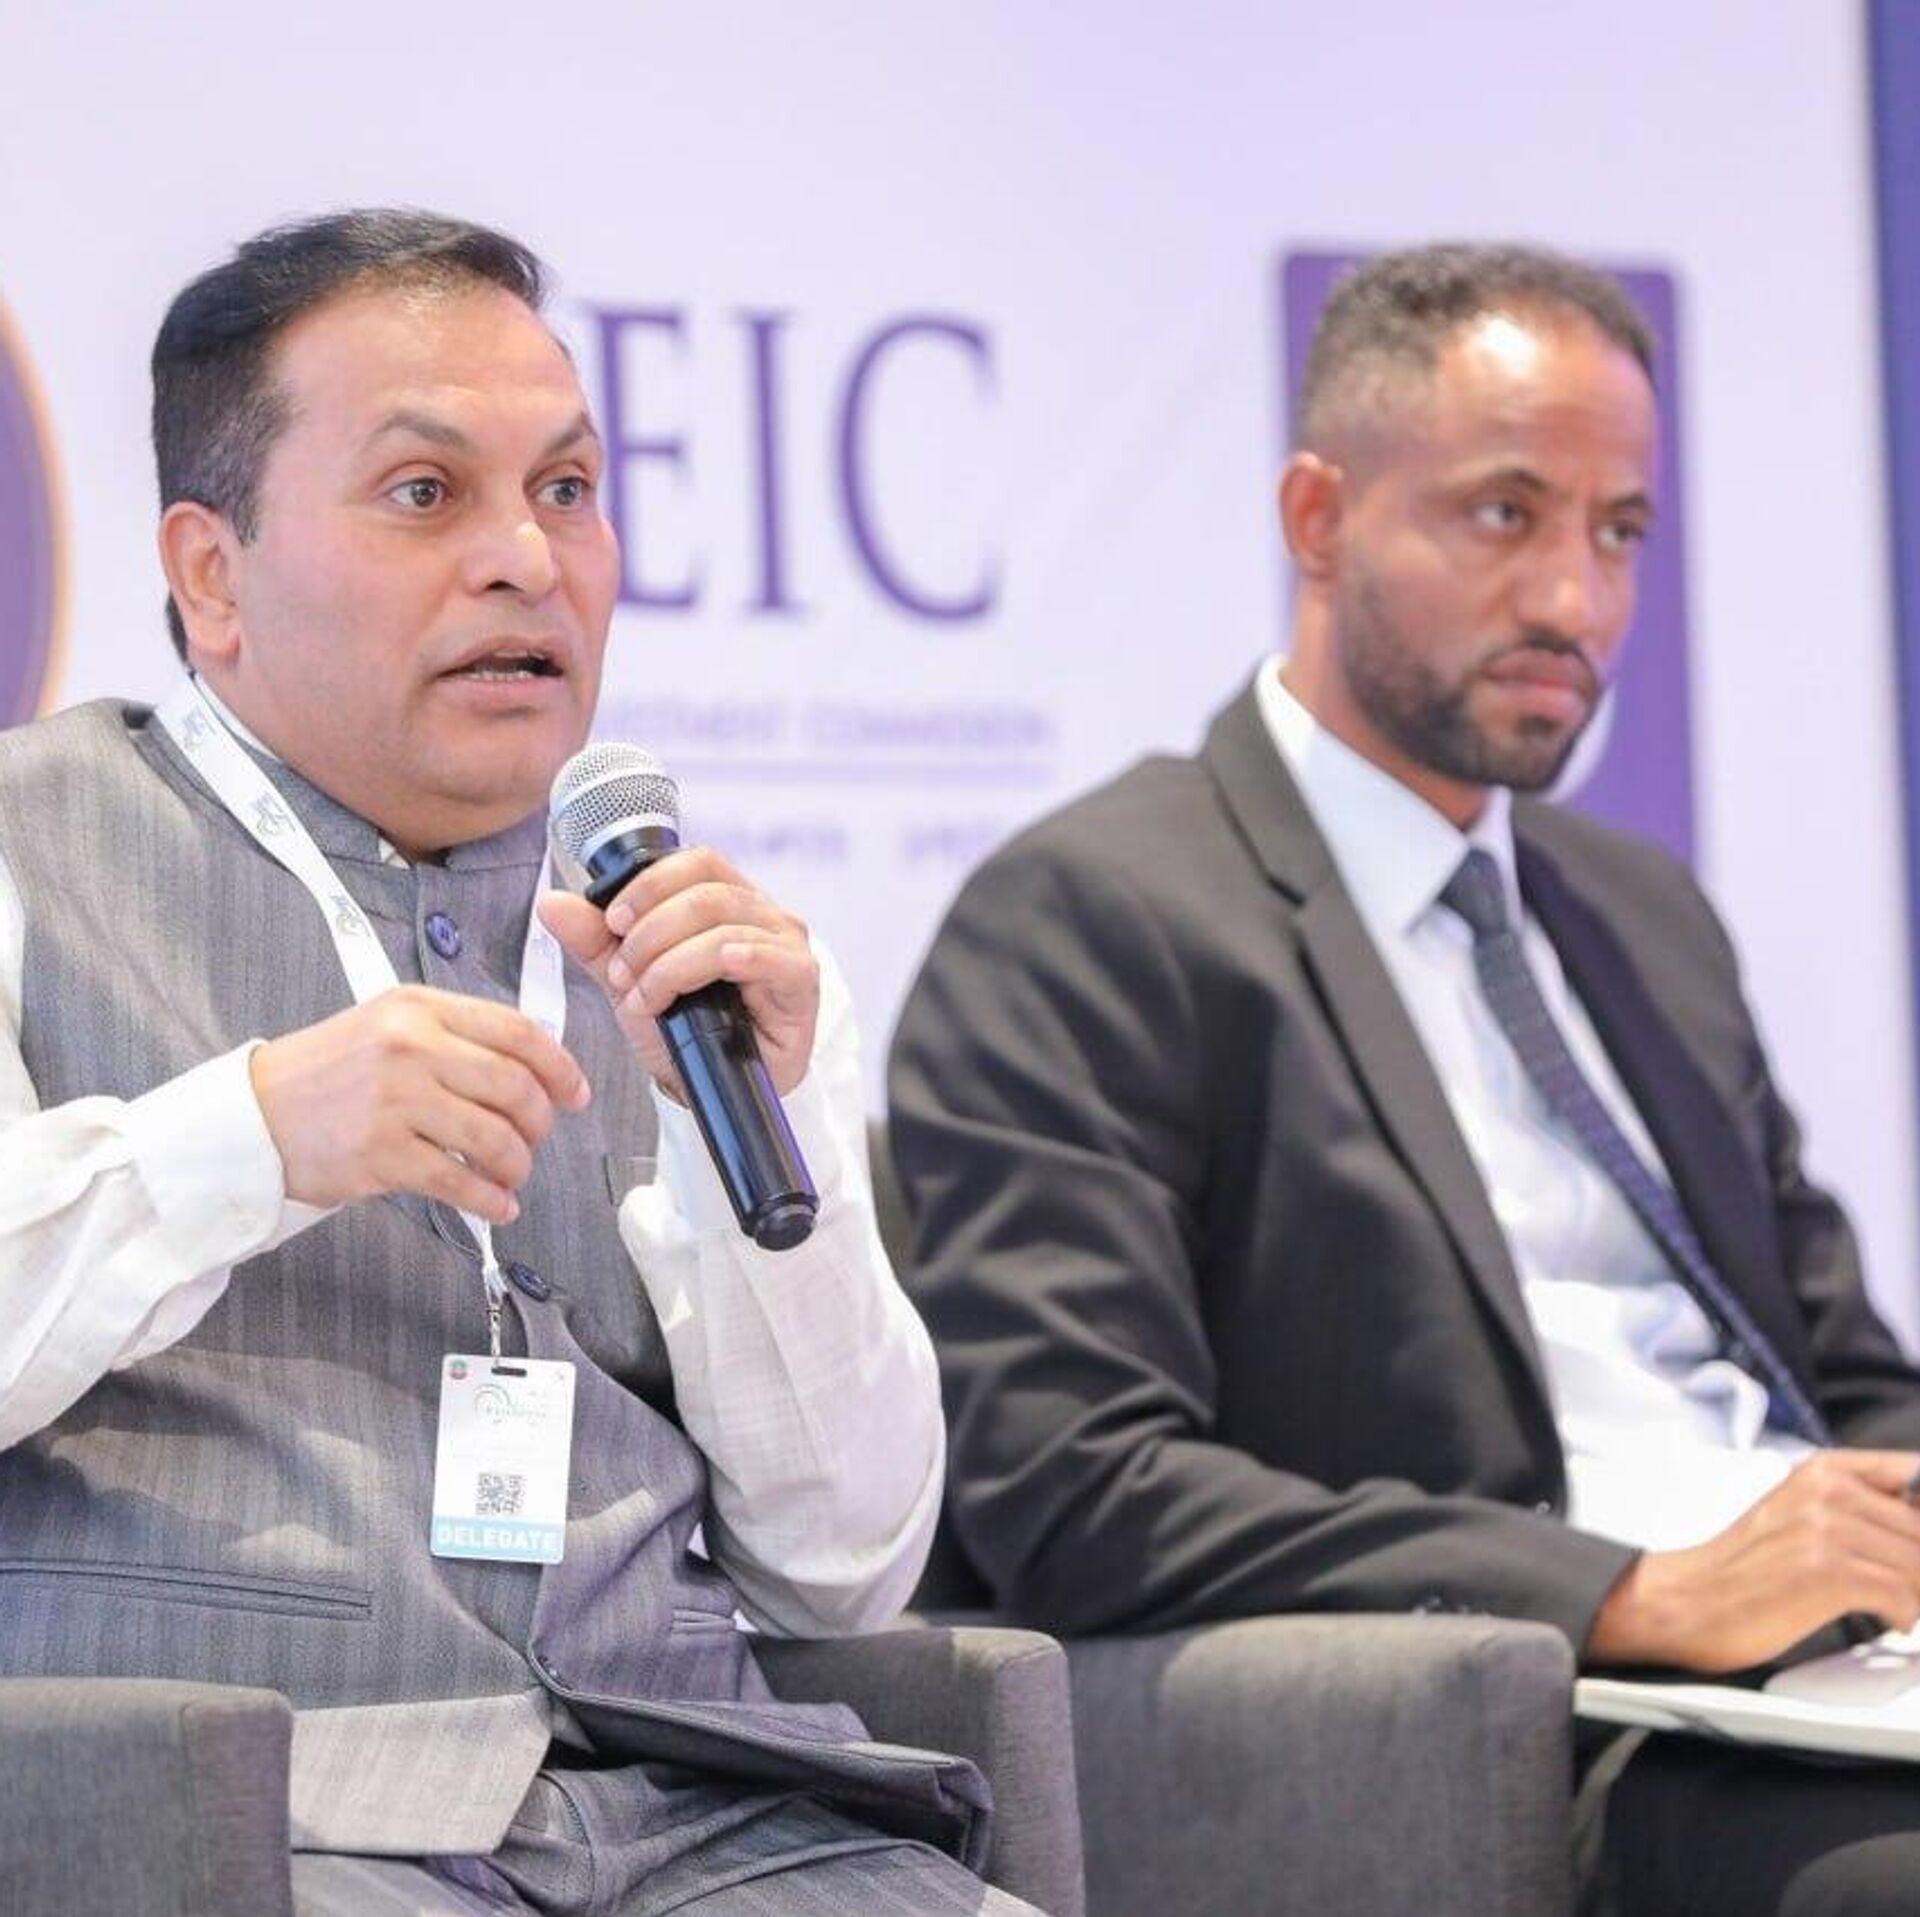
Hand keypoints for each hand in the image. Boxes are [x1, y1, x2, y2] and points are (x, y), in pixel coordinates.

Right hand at [249, 985, 590, 1224]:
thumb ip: (457, 1036)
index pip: (516, 1032)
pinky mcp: (381, 1154)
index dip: (559, 1067)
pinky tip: (498, 1205)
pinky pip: (458, 1181)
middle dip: (540, 1122)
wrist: (254, 1115)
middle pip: (514, 1086)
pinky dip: (489, 1199)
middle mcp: (411, 1047)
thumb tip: (533, 1068)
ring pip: (493, 1137)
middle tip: (538, 1139)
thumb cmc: (329, 1072)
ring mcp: (395, 1101)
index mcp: (419, 1007)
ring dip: (517, 1164)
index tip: (576, 1094)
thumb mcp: (390, 1025)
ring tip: (513, 1174)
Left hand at [537, 847, 817, 1099]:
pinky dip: (722, 963)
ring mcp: (786, 943)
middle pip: (705, 892)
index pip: (696, 862)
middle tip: (622, 974)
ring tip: (646, 997)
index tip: (612, 921)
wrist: (713, 1089)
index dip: (650, 884)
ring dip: (671, 962)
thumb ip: (597, 942)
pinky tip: (696, 985)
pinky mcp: (800, 978)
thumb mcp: (631, 982)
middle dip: (651, 932)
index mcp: (729, 899)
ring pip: (722, 926)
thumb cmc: (687, 1031)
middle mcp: (764, 912)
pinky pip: (763, 955)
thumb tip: (551, 902)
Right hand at [1586, 1449, 1919, 1672]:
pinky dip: (1903, 1616)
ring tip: (1891, 1605)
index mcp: (1825, 1469)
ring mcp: (1826, 1528)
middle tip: (1894, 1586)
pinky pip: (1905, 1595)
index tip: (1907, 1544)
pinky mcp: (1826, 1572)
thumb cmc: (1746, 1568)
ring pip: (1919, 1564)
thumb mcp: (1801, 1514)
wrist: (1687, 1600)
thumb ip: (1860, 1508)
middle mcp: (1828, 1489)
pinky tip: (1884, 1619)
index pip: (1915, 1472)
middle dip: (1917, 1566)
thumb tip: (1916, 1523)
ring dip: (1915, 1594)